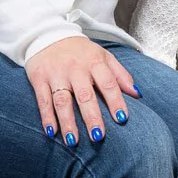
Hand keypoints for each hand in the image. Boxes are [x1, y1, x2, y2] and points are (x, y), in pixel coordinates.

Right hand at [25, 36, 139, 144]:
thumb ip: (121, 74)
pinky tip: (51, 132)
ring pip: (62, 101)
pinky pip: (43, 100)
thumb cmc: (81, 51)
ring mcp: (56, 74)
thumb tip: (138, 94)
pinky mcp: (39, 79)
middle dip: (92, 117)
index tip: (122, 119)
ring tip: (73, 141)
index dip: (115, 101)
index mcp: (95, 62)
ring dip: (68, 122)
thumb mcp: (103, 55)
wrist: (48, 35)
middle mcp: (76, 69)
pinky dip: (46, 117)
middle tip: (98, 137)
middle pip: (85, 95)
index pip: (108, 83)